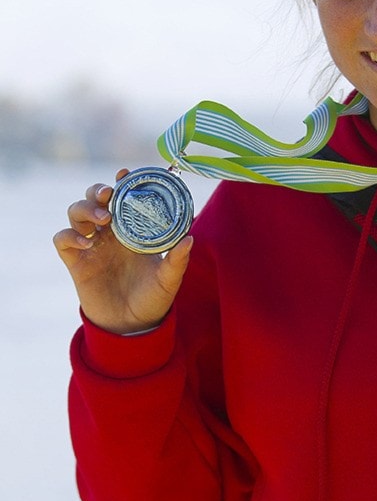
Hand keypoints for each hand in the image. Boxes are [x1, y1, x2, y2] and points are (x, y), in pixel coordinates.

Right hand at [53, 170, 193, 334]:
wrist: (133, 326)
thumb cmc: (153, 299)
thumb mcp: (169, 280)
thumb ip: (177, 260)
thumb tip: (190, 238)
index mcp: (132, 230)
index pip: (123, 198)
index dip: (122, 183)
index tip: (126, 173)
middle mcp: (110, 233)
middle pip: (95, 198)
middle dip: (98, 190)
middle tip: (109, 194)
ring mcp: (91, 245)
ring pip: (76, 212)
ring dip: (85, 208)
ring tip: (102, 219)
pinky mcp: (76, 262)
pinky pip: (62, 239)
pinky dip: (69, 235)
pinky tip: (86, 242)